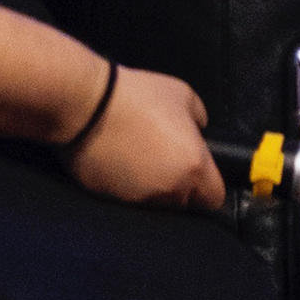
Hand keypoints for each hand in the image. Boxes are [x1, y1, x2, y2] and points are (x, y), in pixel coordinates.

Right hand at [66, 63, 218, 209]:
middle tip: (167, 160)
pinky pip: (126, 198)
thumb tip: (197, 131)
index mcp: (193, 167)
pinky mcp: (108, 199)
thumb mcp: (184, 96)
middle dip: (180, 187)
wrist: (86, 105)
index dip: (209, 188)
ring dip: (154, 188)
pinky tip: (120, 164)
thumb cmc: (138, 96)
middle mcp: (167, 190)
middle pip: (183, 202)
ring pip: (155, 202)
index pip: (213, 199)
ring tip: (141, 160)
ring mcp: (136, 198)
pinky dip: (127, 186)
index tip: (200, 173)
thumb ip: (199, 120)